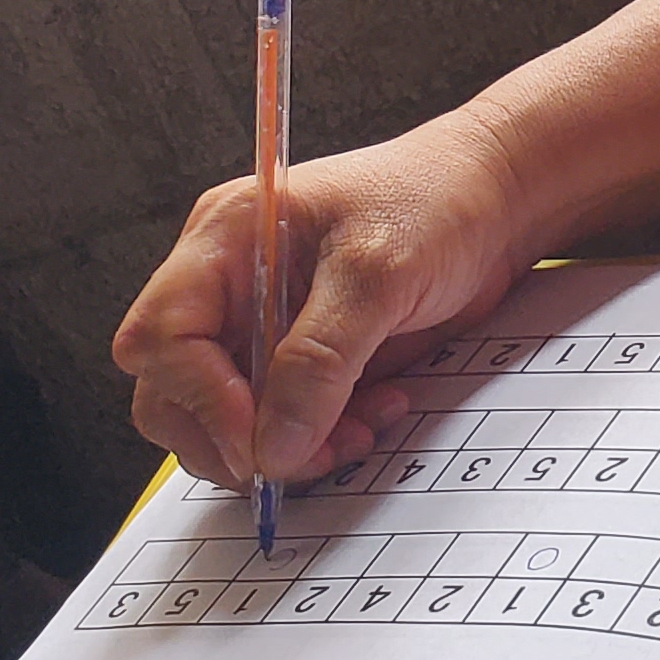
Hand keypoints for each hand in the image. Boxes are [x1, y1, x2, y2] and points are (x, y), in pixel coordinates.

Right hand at [110, 110, 541, 486]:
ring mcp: (261, 325)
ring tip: (354, 434)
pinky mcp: (301, 359)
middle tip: (300, 458)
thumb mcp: (376, 274)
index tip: (259, 439)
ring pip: (224, 419)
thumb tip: (273, 447)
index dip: (199, 396)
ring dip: (282, 448)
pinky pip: (282, 423)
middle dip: (231, 437)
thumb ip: (319, 360)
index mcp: (224, 239)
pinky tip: (372, 416)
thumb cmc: (436, 200)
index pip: (161, 333)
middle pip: (172, 389)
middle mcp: (229, 284)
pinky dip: (320, 440)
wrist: (498, 203)